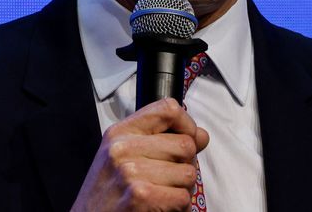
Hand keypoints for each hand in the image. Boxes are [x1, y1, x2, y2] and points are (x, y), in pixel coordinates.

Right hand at [71, 98, 209, 211]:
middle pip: (185, 145)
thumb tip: (201, 135)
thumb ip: (162, 140)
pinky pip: (182, 197)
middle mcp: (123, 148)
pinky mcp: (140, 196)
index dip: (187, 124)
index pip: (168, 109)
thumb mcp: (125, 155)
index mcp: (120, 132)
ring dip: (182, 189)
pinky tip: (161, 207)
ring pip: (188, 173)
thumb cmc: (110, 191)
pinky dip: (178, 207)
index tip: (188, 138)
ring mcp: (130, 172)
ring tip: (162, 193)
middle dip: (185, 165)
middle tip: (168, 178)